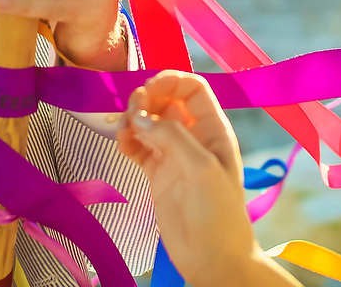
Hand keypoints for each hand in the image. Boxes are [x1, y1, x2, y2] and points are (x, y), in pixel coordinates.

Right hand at [118, 71, 278, 285]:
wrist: (213, 260)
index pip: (193, 89)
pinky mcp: (158, 175)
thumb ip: (172, 136)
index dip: (171, 81)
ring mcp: (174, 156)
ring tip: (125, 130)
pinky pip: (139, 147)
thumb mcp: (201, 168)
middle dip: (148, 99)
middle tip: (133, 112)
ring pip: (150, 123)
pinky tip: (123, 144)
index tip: (148, 87)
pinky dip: (128, 140)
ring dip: (134, 119)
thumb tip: (141, 117)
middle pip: (167, 102)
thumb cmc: (217, 213)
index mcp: (213, 130)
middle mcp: (194, 138)